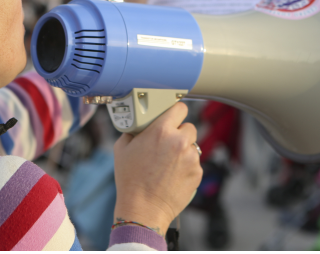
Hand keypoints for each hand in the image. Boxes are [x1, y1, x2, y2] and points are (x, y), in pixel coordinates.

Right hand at [112, 102, 202, 235]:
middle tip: (167, 144)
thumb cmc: (130, 179)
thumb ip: (134, 131)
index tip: (173, 116)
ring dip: (184, 151)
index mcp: (161, 131)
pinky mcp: (197, 173)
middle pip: (189, 127)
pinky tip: (173, 176)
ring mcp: (191, 158)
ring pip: (193, 146)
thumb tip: (139, 125)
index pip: (180, 108)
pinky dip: (187, 167)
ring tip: (168, 165)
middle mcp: (179, 141)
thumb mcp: (122, 148)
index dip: (176, 112)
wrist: (143, 210)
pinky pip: (195, 163)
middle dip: (180, 134)